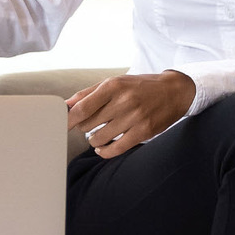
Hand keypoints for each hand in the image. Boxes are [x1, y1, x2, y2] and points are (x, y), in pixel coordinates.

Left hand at [65, 71, 194, 158]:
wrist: (174, 91)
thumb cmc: (139, 86)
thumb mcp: (115, 82)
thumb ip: (89, 93)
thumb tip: (67, 104)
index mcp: (113, 86)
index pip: (82, 108)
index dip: (67, 119)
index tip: (60, 124)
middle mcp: (123, 101)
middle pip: (88, 124)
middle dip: (83, 127)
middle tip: (89, 124)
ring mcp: (135, 118)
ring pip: (99, 138)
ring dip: (93, 140)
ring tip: (98, 134)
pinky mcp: (144, 132)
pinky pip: (116, 149)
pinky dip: (104, 152)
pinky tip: (102, 148)